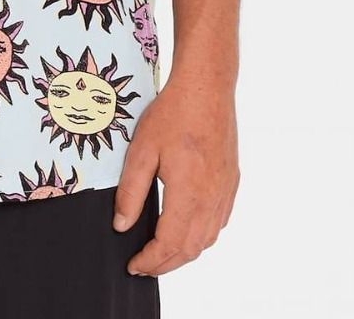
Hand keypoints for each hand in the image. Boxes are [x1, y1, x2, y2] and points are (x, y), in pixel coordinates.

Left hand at [112, 73, 239, 275]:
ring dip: (185, 253)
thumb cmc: (173, 114)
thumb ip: (131, 191)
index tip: (134, 266)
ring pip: (208, 239)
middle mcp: (212, 199)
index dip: (150, 261)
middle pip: (191, 249)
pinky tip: (187, 230)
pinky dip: (202, 236)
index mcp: (189, 194)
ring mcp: (225, 191)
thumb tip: (122, 225)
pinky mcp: (231, 181)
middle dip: (166, 264)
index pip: (169, 244)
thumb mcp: (142, 150)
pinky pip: (218, 221)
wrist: (206, 88)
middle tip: (144, 266)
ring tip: (162, 254)